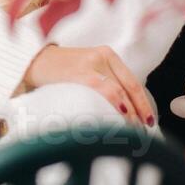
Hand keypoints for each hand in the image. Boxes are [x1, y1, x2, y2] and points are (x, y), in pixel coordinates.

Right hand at [22, 45, 154, 125]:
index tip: (149, 120)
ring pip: (120, 90)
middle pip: (129, 87)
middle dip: (139, 111)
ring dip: (130, 112)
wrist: (34, 61)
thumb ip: (105, 79)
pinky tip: (123, 114)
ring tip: (133, 129)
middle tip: (143, 130)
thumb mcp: (87, 67)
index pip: (133, 81)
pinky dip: (117, 103)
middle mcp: (102, 56)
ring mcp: (92, 63)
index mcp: (107, 54)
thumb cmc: (61, 70)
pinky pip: (105, 89)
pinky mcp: (81, 71)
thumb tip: (126, 109)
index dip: (144, 102)